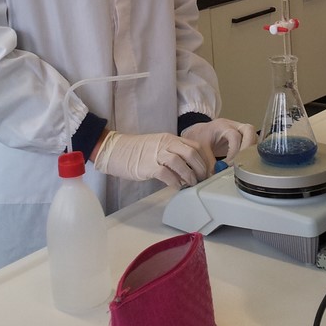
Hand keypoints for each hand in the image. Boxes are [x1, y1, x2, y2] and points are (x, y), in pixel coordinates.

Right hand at [92, 131, 211, 187]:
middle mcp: (166, 144)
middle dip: (201, 167)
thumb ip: (174, 154)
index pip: (195, 146)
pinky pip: (166, 174)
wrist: (116, 150)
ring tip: (191, 183)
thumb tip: (190, 170)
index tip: (209, 170)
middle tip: (203, 179)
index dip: (205, 159)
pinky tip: (177, 186)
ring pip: (181, 162)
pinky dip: (175, 181)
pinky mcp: (148, 166)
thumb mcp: (159, 147)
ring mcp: (157, 154)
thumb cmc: (137, 151)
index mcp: (170, 139)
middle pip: (191, 153)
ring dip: (190, 175)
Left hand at [181, 118, 257, 160]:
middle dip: (248, 148)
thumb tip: (216, 174)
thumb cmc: (198, 136)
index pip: (235, 136)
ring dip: (250, 151)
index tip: (228, 164)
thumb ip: (208, 160)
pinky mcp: (242, 137)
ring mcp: (239, 130)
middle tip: (242, 162)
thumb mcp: (200, 148)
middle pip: (250, 130)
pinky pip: (252, 143)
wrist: (198, 132)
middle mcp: (233, 125)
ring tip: (242, 163)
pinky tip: (242, 162)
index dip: (234, 151)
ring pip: (254, 136)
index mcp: (222, 125)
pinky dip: (249, 152)